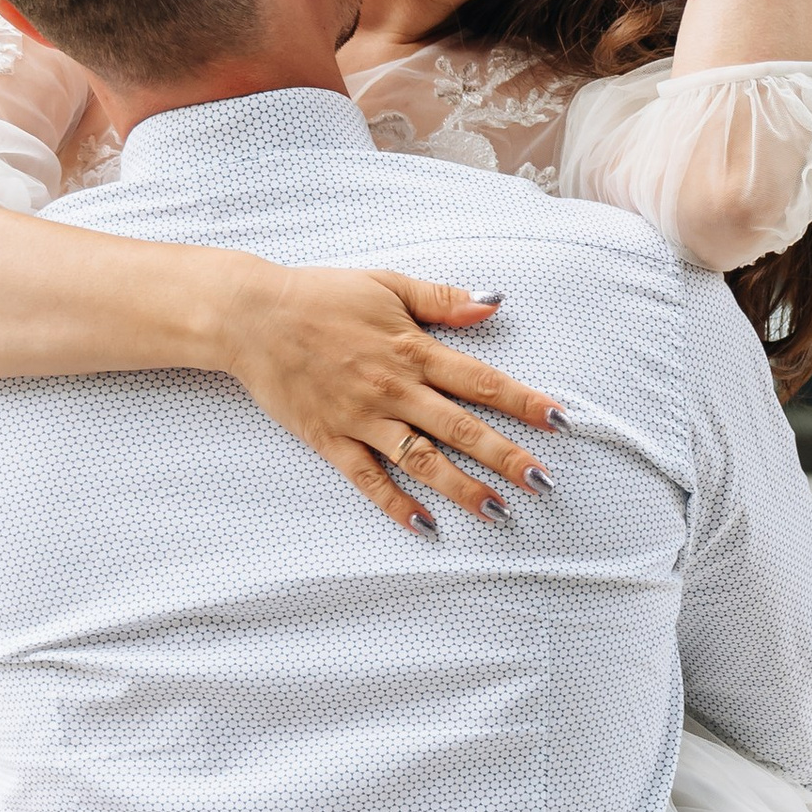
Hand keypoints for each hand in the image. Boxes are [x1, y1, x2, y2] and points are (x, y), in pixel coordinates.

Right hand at [218, 262, 561, 534]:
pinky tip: (426, 526)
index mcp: (412, 349)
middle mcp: (393, 388)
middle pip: (461, 427)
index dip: (523, 401)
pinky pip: (369, 479)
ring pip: (422, 460)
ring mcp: (361, 418)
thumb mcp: (387, 284)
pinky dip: (396, 504)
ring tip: (499, 512)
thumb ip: (442, 300)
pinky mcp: (330, 440)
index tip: (559, 420)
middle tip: (542, 482)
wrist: (252, 317)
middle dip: (506, 456)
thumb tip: (492, 304)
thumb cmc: (321, 296)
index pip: (480, 380)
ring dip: (462, 487)